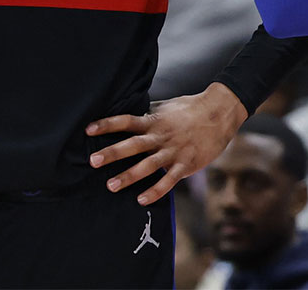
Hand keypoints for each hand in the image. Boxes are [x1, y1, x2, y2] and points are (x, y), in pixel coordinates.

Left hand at [85, 82, 247, 205]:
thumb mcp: (165, 107)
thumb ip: (148, 114)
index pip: (126, 121)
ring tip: (111, 185)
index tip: (88, 130)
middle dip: (112, 153)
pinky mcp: (186, 164)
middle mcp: (161, 136)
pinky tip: (141, 199)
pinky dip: (156, 191)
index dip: (107, 125)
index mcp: (154, 120)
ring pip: (148, 165)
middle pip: (133, 144)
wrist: (219, 113)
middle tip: (93, 161)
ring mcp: (173, 151)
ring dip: (129, 176)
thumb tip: (127, 116)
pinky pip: (169, 180)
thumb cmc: (189, 109)